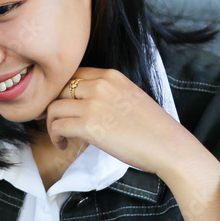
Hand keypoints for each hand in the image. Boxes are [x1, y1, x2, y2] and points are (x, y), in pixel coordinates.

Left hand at [45, 68, 219, 220]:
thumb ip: (107, 94)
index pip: (73, 74)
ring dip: (51, 124)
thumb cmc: (152, 128)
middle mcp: (100, 85)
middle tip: (52, 120)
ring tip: (60, 137)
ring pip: (53, 108)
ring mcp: (93, 104)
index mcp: (111, 76)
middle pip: (58, 89)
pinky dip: (55, 137)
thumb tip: (83, 103)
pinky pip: (56, 126)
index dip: (61, 91)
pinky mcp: (88, 125)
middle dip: (50, 105)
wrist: (169, 146)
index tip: (60, 104)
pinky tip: (63, 145)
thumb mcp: (130, 96)